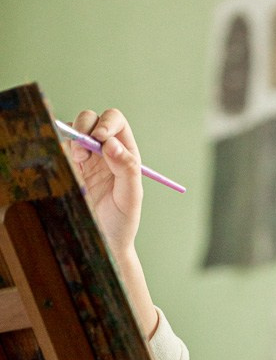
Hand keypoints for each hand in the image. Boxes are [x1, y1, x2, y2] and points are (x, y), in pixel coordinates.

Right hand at [69, 108, 157, 336]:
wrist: (103, 240)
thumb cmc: (122, 220)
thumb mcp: (131, 197)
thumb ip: (127, 169)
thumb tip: (111, 144)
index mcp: (124, 151)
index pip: (115, 121)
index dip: (107, 123)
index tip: (101, 138)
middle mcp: (104, 149)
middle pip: (91, 119)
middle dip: (85, 126)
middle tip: (85, 150)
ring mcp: (84, 156)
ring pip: (72, 129)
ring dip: (72, 138)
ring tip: (78, 159)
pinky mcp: (67, 166)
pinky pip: (59, 146)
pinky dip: (60, 148)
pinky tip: (68, 165)